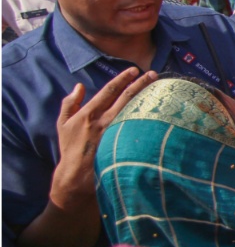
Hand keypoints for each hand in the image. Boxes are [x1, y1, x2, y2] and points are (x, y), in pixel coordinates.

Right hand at [50, 68, 156, 212]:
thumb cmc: (70, 149)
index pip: (110, 90)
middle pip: (127, 97)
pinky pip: (140, 126)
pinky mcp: (125, 145)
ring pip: (136, 110)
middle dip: (141, 83)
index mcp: (89, 114)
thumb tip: (79, 86)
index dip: (123, 78)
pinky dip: (149, 116)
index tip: (134, 70)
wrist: (77, 176)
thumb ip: (70, 104)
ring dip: (148, 96)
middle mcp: (105, 121)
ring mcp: (117, 133)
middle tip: (153, 73)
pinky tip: (160, 110)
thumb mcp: (63, 124)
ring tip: (160, 86)